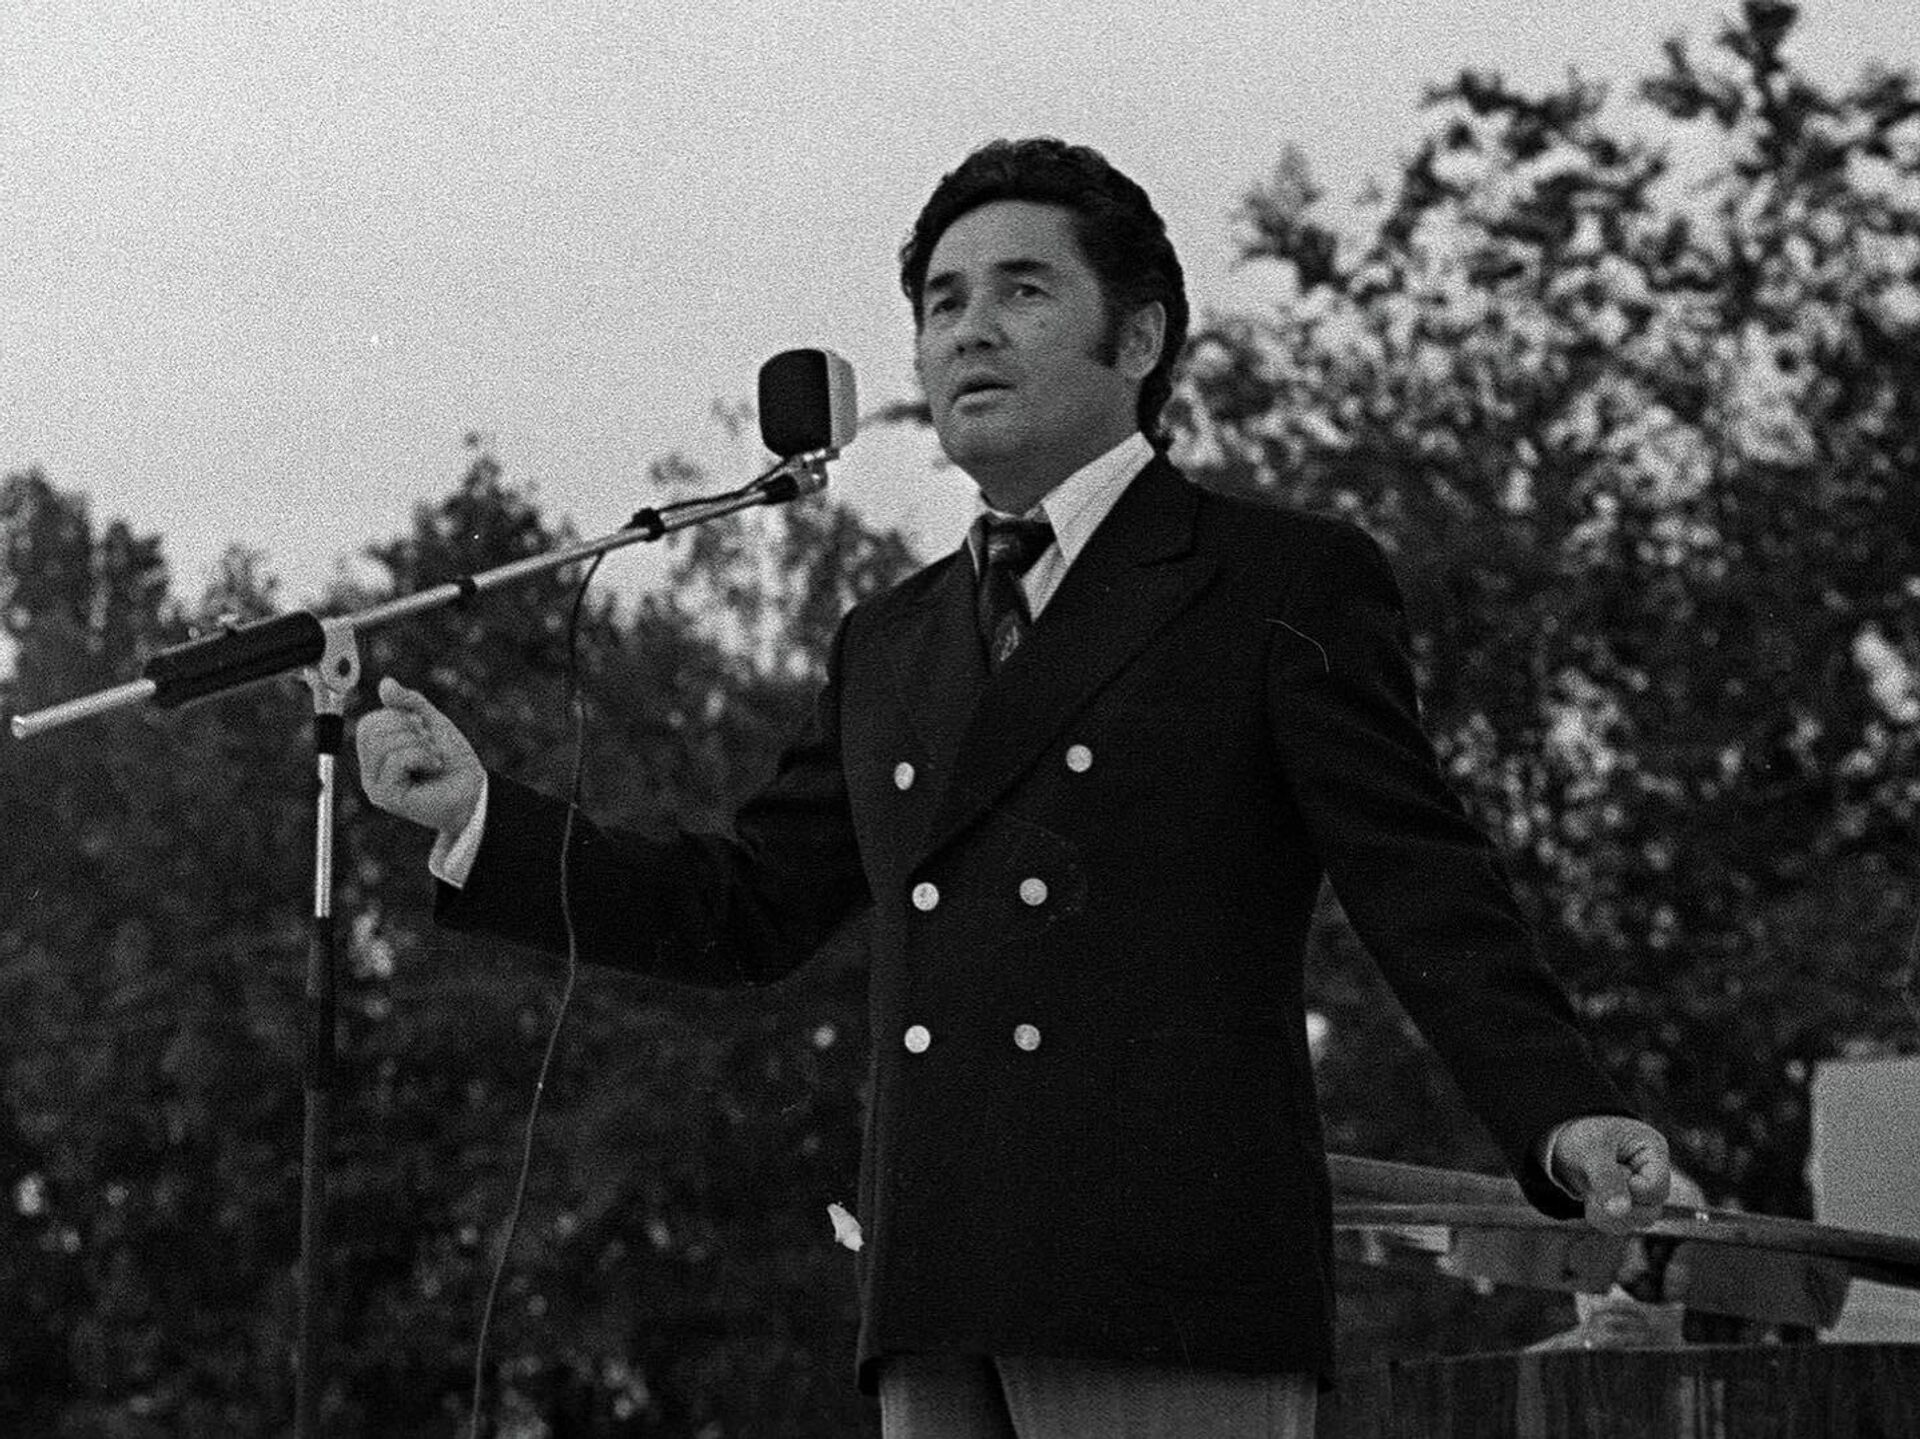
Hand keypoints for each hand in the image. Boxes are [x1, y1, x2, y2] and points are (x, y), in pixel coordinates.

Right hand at [353, 677, 483, 835]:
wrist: (474, 789)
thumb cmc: (452, 760)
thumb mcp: (432, 722)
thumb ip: (409, 702)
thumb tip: (385, 683)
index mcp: (376, 754)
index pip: (369, 723)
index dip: (398, 717)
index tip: (422, 729)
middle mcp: (370, 771)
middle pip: (371, 730)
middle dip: (408, 728)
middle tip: (429, 744)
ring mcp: (375, 785)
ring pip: (383, 744)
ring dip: (418, 744)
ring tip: (433, 757)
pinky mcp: (386, 796)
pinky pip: (395, 760)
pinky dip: (421, 756)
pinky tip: (434, 767)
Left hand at [1551, 1115, 1671, 1235]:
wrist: (1564, 1139)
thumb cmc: (1583, 1135)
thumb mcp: (1591, 1148)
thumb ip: (1606, 1177)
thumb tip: (1620, 1212)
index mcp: (1653, 1150)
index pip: (1656, 1188)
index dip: (1633, 1191)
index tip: (1611, 1174)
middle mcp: (1653, 1174)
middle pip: (1651, 1210)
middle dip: (1618, 1204)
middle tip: (1594, 1185)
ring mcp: (1642, 1193)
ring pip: (1637, 1222)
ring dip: (1608, 1214)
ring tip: (1590, 1192)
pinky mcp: (1626, 1205)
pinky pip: (1620, 1226)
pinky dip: (1601, 1218)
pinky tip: (1590, 1200)